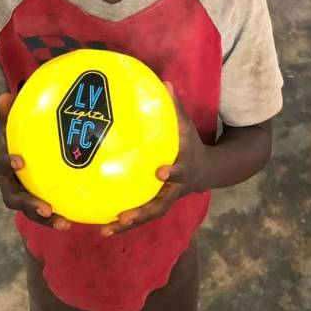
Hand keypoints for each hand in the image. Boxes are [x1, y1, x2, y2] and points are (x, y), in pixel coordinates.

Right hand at [0, 93, 70, 231]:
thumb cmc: (4, 135)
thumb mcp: (3, 124)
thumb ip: (6, 112)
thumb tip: (6, 93)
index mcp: (0, 164)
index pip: (1, 165)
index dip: (8, 164)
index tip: (20, 162)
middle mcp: (8, 184)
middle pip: (15, 199)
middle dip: (30, 205)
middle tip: (47, 209)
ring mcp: (20, 195)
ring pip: (31, 212)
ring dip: (47, 220)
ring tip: (66, 225)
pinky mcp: (32, 201)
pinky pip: (44, 212)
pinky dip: (58, 217)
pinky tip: (79, 219)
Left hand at [100, 81, 209, 236]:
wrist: (208, 170)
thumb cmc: (191, 143)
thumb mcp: (187, 125)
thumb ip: (175, 107)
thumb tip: (166, 81)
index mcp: (184, 167)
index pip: (180, 171)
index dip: (173, 173)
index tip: (160, 172)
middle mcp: (175, 189)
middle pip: (161, 206)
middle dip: (143, 213)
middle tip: (124, 217)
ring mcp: (166, 199)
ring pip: (148, 215)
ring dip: (129, 224)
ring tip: (106, 229)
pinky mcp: (156, 204)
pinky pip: (141, 214)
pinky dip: (124, 222)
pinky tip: (103, 225)